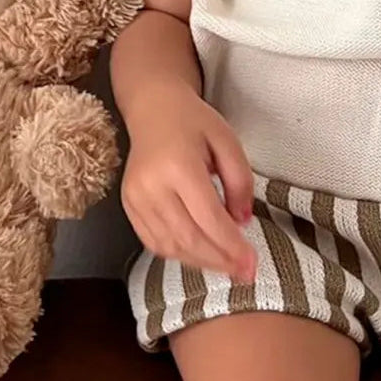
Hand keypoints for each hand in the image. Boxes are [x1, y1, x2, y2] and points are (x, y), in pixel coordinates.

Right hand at [121, 90, 256, 282]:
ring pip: (169, 246)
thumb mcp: (228, 141)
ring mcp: (135, 198)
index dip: (231, 246)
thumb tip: (242, 222)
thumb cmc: (194, 122)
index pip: (208, 218)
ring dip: (200, 262)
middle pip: (188, 238)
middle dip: (219, 261)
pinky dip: (178, 254)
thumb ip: (240, 181)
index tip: (252, 263)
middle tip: (244, 273)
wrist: (152, 108)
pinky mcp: (128, 206)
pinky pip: (153, 242)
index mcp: (179, 166)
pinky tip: (200, 255)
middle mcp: (152, 186)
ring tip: (226, 266)